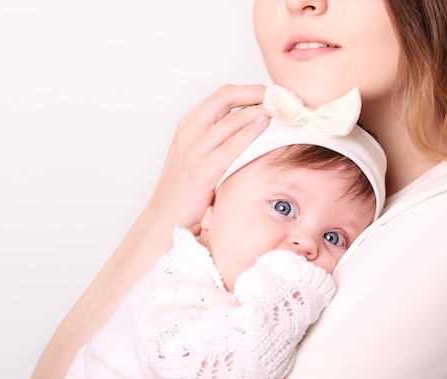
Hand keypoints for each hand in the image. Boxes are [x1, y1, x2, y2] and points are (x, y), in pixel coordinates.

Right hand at [147, 84, 269, 233]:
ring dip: (259, 110)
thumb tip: (255, 129)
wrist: (164, 219)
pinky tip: (265, 126)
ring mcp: (193, 151)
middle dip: (257, 92)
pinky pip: (230, 147)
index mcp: (188, 126)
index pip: (222, 96)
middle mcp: (189, 133)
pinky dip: (250, 133)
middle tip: (282, 96)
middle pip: (226, 97)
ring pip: (231, 119)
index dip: (250, 90)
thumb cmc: (185, 191)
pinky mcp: (201, 172)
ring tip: (282, 110)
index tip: (272, 94)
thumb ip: (220, 140)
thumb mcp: (198, 156)